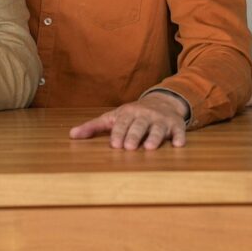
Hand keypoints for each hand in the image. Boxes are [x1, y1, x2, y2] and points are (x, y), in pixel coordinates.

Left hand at [69, 92, 188, 149]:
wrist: (162, 102)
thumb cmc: (132, 115)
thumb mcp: (112, 118)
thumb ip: (93, 127)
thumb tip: (71, 135)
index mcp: (128, 113)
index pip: (122, 123)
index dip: (119, 133)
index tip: (115, 144)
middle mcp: (145, 115)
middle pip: (139, 125)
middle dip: (134, 135)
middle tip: (129, 148)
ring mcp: (161, 120)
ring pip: (158, 129)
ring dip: (154, 137)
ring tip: (149, 148)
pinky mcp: (176, 125)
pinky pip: (179, 131)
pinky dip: (179, 137)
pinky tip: (179, 144)